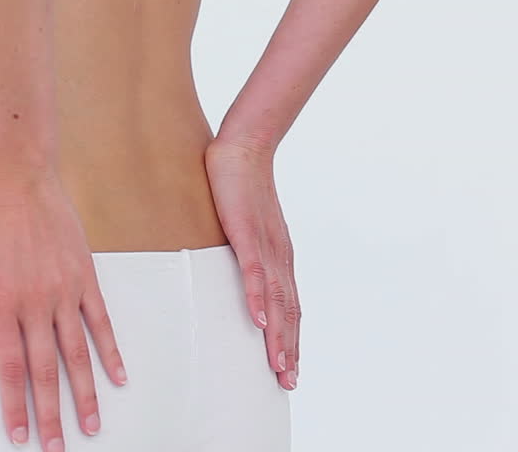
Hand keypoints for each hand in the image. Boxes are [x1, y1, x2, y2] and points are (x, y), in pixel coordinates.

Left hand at [0, 167, 127, 451]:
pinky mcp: (83, 274)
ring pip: (77, 352)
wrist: (14, 173)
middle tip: (56, 447)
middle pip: (46, 369)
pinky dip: (110, 350)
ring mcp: (62, 289)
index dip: (14, 405)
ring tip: (91, 425)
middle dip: (52, 413)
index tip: (20, 435)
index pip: (9, 367)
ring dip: (85, 392)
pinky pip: (100, 320)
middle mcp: (34, 301)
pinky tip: (118, 376)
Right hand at [204, 137, 300, 390]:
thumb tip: (238, 272)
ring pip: (275, 299)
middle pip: (288, 312)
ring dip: (278, 335)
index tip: (289, 368)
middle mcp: (279, 257)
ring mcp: (265, 246)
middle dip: (288, 349)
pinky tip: (257, 319)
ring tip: (278, 365)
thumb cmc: (242, 185)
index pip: (288, 307)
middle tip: (288, 381)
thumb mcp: (246, 226)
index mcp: (278, 257)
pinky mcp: (248, 233)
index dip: (290, 339)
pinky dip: (257, 298)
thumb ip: (245, 251)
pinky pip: (254, 272)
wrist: (245, 147)